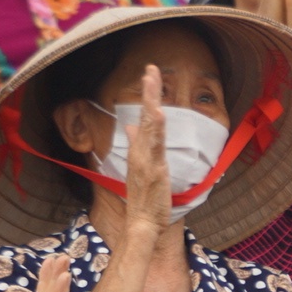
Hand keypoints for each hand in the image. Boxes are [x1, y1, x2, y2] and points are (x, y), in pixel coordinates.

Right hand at [122, 66, 171, 235]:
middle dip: (149, 91)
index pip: (143, 117)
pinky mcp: (154, 169)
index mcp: (139, 150)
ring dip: (151, 102)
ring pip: (150, 126)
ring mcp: (146, 159)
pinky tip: (159, 113)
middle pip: (146, 115)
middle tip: (150, 68)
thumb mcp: (141, 167)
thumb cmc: (144, 198)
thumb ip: (136, 145)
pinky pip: (155, 145)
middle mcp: (140, 151)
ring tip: (152, 80)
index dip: (147, 96)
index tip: (150, 75)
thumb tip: (131, 126)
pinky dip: (157, 128)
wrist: (141, 223)